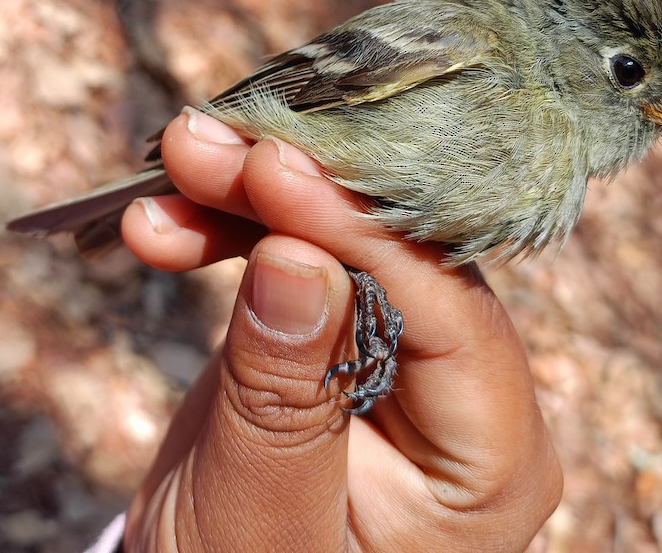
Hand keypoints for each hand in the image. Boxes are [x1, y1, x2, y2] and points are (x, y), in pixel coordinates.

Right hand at [118, 108, 561, 551]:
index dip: (359, 230)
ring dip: (249, 200)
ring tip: (173, 166)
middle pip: (399, 255)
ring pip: (342, 240)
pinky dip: (232, 234)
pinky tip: (166, 223)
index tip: (270, 170)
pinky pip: (298, 258)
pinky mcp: (345, 331)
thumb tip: (292, 254)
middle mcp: (470, 392)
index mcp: (495, 462)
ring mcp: (409, 355)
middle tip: (203, 146)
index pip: (448, 312)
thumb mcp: (258, 520)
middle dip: (294, 196)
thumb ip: (283, 398)